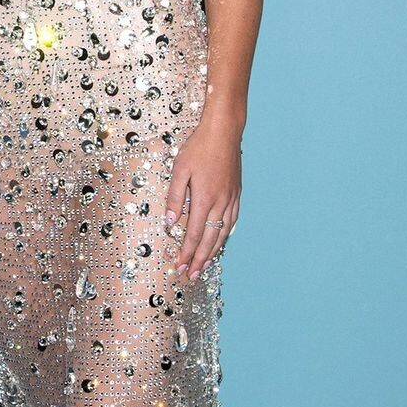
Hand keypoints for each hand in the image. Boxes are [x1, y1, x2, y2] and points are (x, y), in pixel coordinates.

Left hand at [165, 117, 241, 280]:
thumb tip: (170, 223)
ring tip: (204, 266)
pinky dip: (225, 236)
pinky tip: (221, 242)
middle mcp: (221, 202)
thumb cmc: (198, 147)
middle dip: (199, 260)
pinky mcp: (236, 194)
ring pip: (223, 233)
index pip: (194, 234)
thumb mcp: (179, 170)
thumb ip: (175, 198)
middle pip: (210, 239)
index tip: (179, 266)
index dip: (187, 253)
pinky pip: (232, 221)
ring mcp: (231, 199)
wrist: (224, 131)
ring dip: (213, 252)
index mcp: (204, 198)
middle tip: (190, 275)